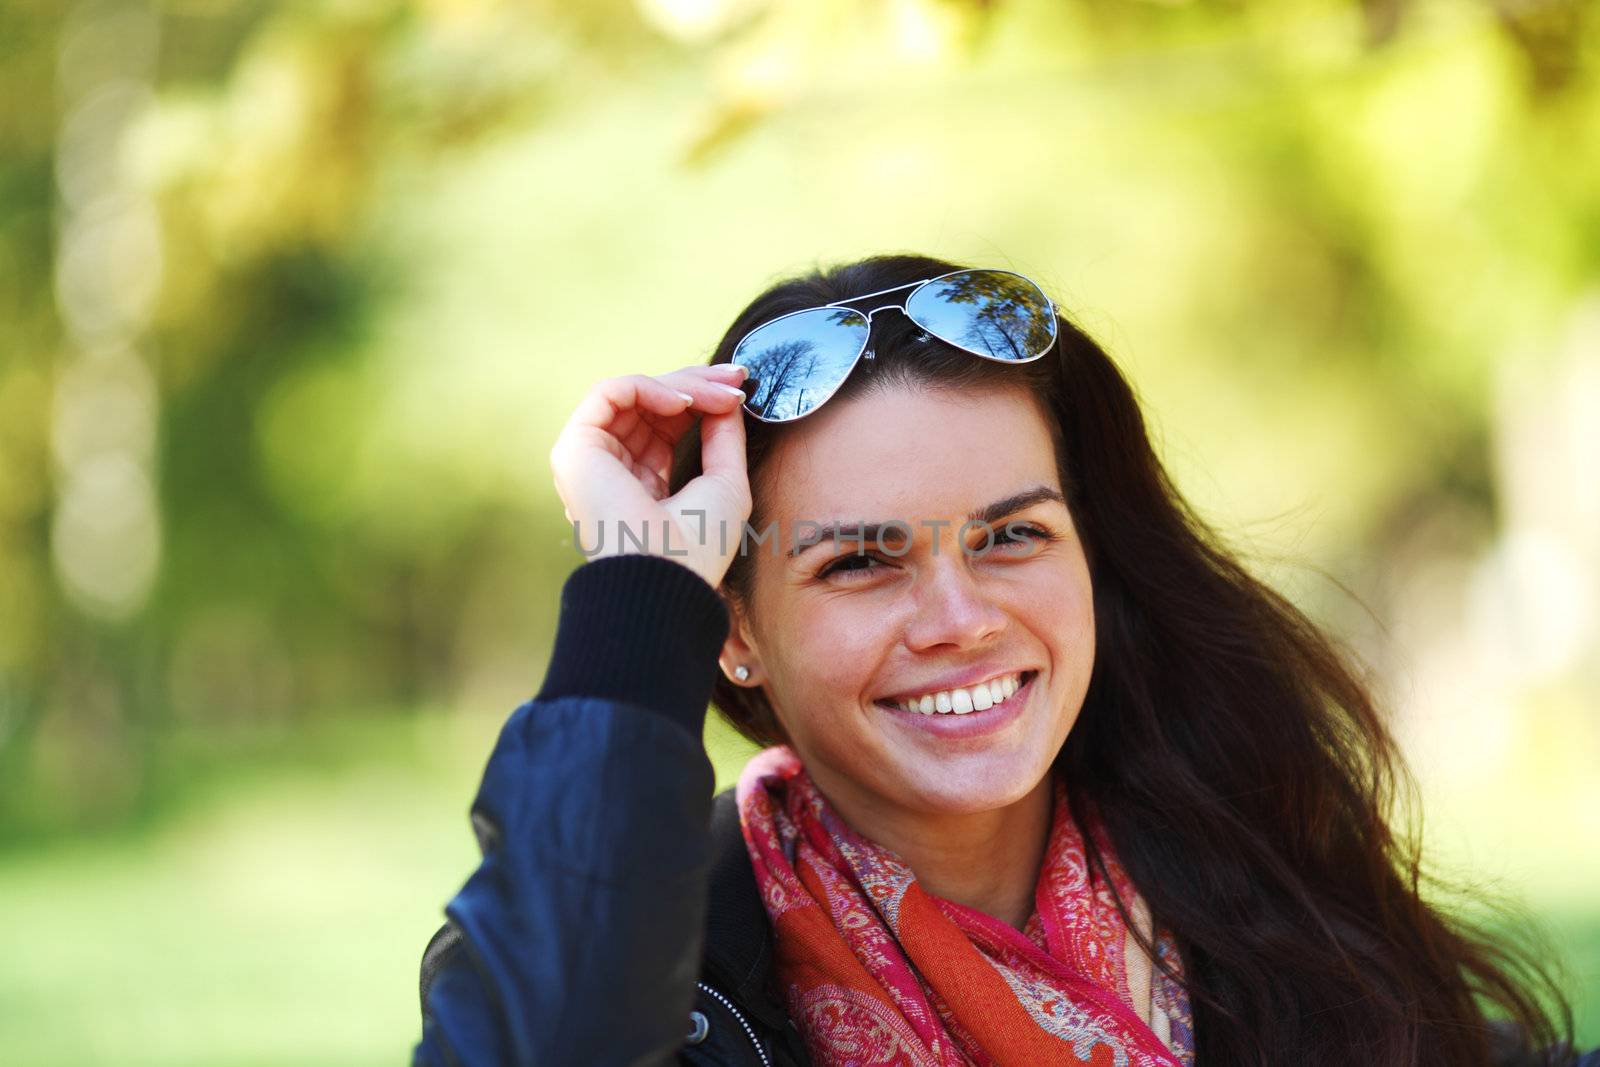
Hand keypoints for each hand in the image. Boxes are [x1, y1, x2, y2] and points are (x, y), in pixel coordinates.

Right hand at [549, 363, 751, 590]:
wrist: (667, 577)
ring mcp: (590, 457)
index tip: (740, 387)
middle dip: (696, 384)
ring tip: (717, 393)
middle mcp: (611, 468)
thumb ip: (724, 437)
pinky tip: (683, 402)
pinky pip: (610, 392)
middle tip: (737, 378)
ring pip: (633, 393)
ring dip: (681, 385)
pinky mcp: (575, 447)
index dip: (701, 399)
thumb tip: (727, 397)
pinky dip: (649, 387)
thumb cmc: (698, 546)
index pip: (666, 424)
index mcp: (641, 483)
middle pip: (650, 405)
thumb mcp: (726, 483)